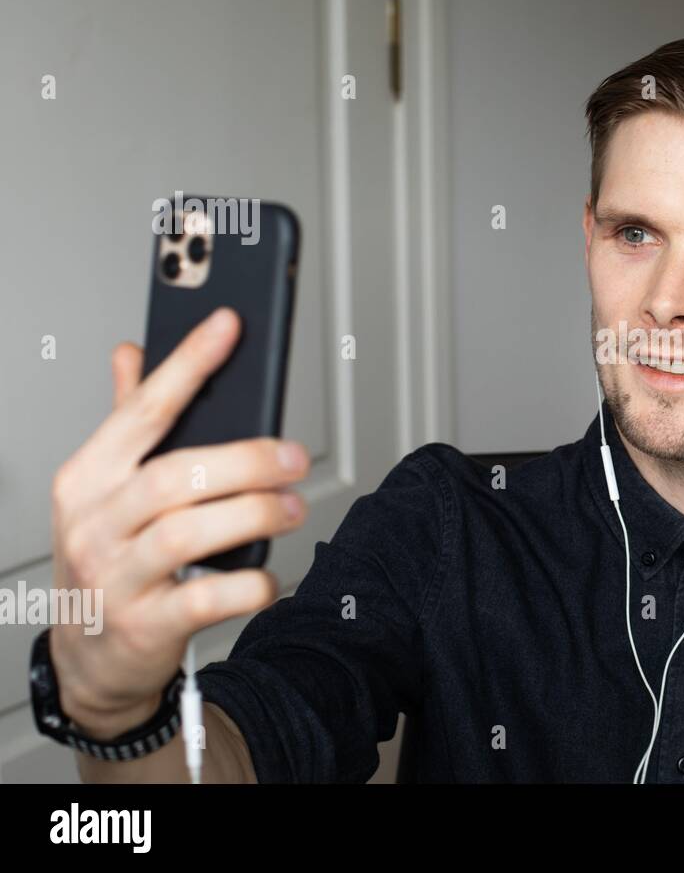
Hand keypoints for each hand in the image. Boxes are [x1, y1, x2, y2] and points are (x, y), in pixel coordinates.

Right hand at [48, 308, 309, 739]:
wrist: (91, 658)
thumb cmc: (109, 560)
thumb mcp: (104, 489)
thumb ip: (125, 421)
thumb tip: (130, 350)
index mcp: (86, 477)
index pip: (141, 410)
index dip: (188, 364)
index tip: (228, 325)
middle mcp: (95, 523)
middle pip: (177, 475)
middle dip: (247, 461)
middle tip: (295, 458)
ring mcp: (115, 577)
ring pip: (190, 533)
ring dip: (256, 515)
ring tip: (294, 508)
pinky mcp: (144, 625)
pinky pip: (206, 598)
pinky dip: (249, 583)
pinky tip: (269, 574)